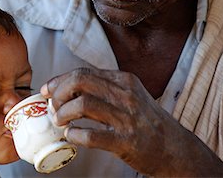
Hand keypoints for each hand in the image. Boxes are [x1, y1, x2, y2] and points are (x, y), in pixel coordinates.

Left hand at [41, 68, 222, 176]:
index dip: (59, 81)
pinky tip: (72, 136)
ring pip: (82, 104)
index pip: (83, 72)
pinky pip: (91, 135)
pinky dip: (75, 135)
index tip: (47, 91)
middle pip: (80, 81)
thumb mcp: (131, 96)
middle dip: (59, 93)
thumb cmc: (147, 122)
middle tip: (53, 107)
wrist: (175, 148)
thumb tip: (69, 89)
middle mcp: (125, 95)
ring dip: (63, 114)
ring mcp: (127, 118)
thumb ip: (106, 89)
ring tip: (60, 122)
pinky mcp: (126, 141)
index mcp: (124, 80)